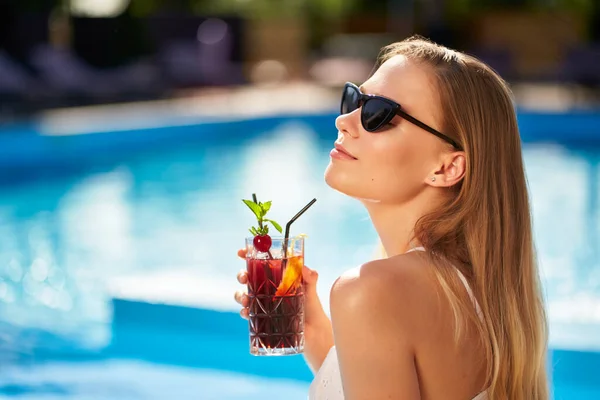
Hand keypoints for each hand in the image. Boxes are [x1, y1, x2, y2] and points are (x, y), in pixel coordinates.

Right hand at [234, 248, 333, 371]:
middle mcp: (268, 288)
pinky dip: (244, 312)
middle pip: (248, 277)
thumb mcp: (311, 289)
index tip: (241, 252)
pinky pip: (247, 313)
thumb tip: (307, 269)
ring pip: (244, 294)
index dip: (249, 255)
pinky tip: (246, 312)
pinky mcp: (262, 317)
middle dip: (241, 275)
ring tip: (245, 299)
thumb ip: (310, 278)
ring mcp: (263, 303)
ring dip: (239, 295)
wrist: (313, 331)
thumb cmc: (312, 306)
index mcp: (277, 276)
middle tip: (244, 278)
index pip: (261, 262)